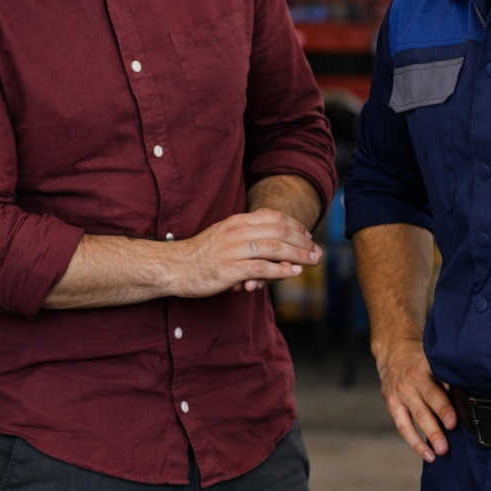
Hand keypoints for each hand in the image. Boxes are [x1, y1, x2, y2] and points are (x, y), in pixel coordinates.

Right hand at [167, 208, 321, 298]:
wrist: (173, 267)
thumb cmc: (199, 254)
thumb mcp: (222, 234)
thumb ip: (244, 233)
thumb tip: (268, 236)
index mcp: (236, 221)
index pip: (274, 217)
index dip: (296, 226)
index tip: (308, 236)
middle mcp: (237, 232)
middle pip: (279, 231)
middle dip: (302, 241)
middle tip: (317, 252)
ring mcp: (233, 250)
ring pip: (274, 248)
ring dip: (298, 255)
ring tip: (312, 261)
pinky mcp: (229, 270)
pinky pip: (261, 268)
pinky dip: (281, 270)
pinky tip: (294, 273)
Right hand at [374, 338, 455, 462]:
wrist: (394, 352)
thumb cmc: (422, 360)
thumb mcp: (435, 362)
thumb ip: (448, 378)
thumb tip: (471, 398)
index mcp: (422, 370)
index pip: (433, 392)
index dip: (443, 408)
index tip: (453, 423)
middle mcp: (409, 383)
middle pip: (422, 409)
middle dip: (434, 429)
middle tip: (445, 446)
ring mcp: (399, 395)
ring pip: (412, 420)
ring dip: (425, 439)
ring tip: (438, 453)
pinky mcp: (392, 405)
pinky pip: (402, 426)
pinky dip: (414, 442)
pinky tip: (427, 454)